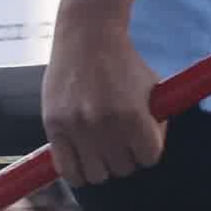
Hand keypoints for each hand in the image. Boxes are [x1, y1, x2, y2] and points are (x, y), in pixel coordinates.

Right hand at [43, 20, 163, 187]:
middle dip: (125, 157)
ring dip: (102, 166)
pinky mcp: (55, 126)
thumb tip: (150, 155)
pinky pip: (68, 170)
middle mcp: (105, 124)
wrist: (87, 35)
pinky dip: (78, 173)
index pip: (149, 158)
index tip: (141, 139)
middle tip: (120, 141)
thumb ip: (156, 122)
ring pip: (97, 175)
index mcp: (133, 115)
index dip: (147, 149)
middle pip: (123, 168)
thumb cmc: (123, 63)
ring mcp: (77, 127)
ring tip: (101, 150)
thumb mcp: (151, 87)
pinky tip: (82, 160)